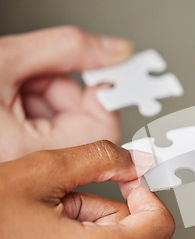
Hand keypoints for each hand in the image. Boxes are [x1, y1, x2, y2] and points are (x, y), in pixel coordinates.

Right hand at [0, 26, 132, 161]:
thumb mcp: (6, 58)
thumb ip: (66, 50)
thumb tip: (115, 52)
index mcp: (23, 150)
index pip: (104, 133)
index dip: (105, 97)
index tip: (107, 76)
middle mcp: (27, 164)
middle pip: (86, 127)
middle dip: (67, 92)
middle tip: (40, 73)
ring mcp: (25, 161)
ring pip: (67, 126)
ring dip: (50, 95)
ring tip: (15, 83)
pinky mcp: (20, 154)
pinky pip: (49, 130)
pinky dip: (38, 106)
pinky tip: (14, 96)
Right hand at [0, 140, 174, 238]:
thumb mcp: (42, 172)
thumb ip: (101, 160)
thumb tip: (135, 160)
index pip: (158, 226)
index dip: (148, 195)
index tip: (130, 179)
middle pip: (124, 234)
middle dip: (97, 207)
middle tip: (56, 199)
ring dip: (78, 225)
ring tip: (35, 219)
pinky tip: (32, 238)